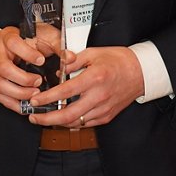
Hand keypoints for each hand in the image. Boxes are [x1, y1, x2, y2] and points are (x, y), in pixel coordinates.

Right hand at [0, 26, 53, 112]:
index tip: (41, 60)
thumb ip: (56, 45)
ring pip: (0, 85)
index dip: (28, 54)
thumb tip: (70, 58)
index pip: (14, 43)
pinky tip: (24, 105)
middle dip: (24, 79)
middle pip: (5, 69)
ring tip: (34, 95)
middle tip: (39, 82)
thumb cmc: (21, 40)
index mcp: (7, 38)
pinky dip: (12, 103)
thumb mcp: (38, 36)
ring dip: (19, 93)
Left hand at [26, 46, 144, 128]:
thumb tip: (57, 71)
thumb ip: (73, 61)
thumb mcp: (93, 53)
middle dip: (47, 118)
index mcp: (94, 78)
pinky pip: (86, 123)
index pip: (65, 92)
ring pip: (76, 122)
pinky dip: (72, 122)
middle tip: (33, 117)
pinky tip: (62, 118)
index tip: (35, 101)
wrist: (141, 72)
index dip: (47, 98)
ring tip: (44, 118)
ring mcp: (104, 108)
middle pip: (68, 115)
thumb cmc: (118, 60)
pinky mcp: (107, 116)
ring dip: (58, 122)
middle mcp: (99, 96)